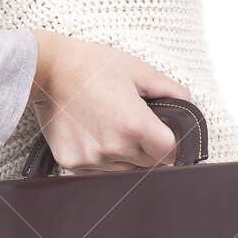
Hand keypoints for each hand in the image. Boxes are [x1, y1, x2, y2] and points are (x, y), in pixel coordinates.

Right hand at [29, 31, 192, 173]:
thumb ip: (171, 90)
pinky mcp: (72, 163)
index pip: (170, 155)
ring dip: (126, 156)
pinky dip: (102, 159)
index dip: (172, 146)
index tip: (166, 138)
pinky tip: (94, 134)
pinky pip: (98, 171)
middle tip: (134, 125)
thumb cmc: (92, 66)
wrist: (48, 69)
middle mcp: (114, 148)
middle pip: (149, 165)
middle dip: (149, 150)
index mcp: (134, 125)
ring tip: (111, 127)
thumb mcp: (139, 70)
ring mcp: (92, 159)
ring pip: (124, 171)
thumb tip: (189, 105)